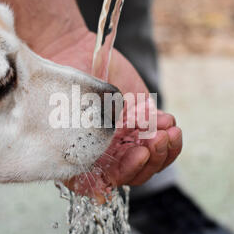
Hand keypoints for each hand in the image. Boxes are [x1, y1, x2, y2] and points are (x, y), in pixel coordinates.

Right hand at [39, 28, 182, 200]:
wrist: (72, 50)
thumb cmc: (64, 80)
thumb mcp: (70, 109)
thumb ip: (84, 138)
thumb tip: (101, 179)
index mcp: (80, 157)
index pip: (101, 183)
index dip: (124, 173)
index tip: (138, 153)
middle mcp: (102, 153)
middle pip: (132, 174)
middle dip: (150, 160)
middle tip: (156, 139)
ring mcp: (122, 140)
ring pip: (150, 161)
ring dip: (163, 149)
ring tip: (169, 129)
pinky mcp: (139, 124)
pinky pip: (159, 140)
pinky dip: (167, 134)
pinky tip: (166, 119)